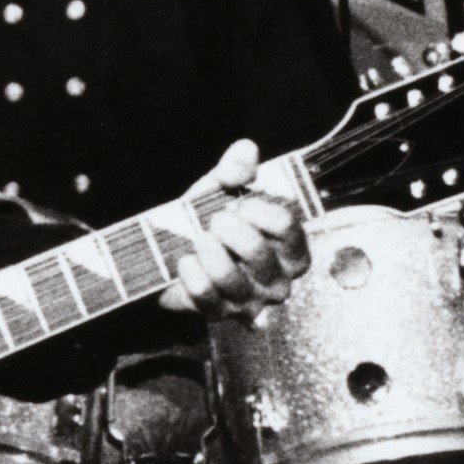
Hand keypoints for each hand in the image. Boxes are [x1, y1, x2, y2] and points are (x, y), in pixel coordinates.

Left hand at [163, 139, 310, 319]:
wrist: (172, 255)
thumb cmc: (209, 222)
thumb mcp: (222, 190)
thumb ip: (237, 170)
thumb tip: (246, 149)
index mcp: (290, 249)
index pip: (286, 227)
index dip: (258, 210)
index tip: (239, 203)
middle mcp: (279, 280)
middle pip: (258, 253)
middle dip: (229, 229)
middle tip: (215, 220)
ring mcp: (250, 302)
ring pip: (230, 277)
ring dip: (207, 250)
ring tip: (199, 238)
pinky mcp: (220, 314)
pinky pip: (204, 294)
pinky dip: (190, 272)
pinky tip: (185, 260)